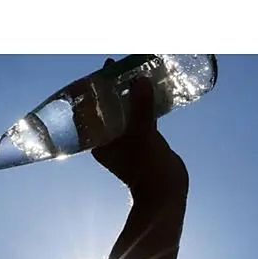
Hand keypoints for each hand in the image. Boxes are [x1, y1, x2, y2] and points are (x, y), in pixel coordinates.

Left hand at [91, 59, 188, 206]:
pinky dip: (144, 103)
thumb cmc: (147, 167)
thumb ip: (141, 107)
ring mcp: (126, 141)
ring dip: (130, 94)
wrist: (166, 192)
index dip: (95, 89)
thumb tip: (139, 80)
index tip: (102, 70)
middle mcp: (109, 141)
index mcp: (100, 142)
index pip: (91, 111)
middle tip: (119, 66)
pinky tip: (151, 88)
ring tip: (135, 72)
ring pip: (125, 111)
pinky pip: (141, 116)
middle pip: (107, 108)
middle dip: (113, 88)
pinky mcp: (143, 141)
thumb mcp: (143, 133)